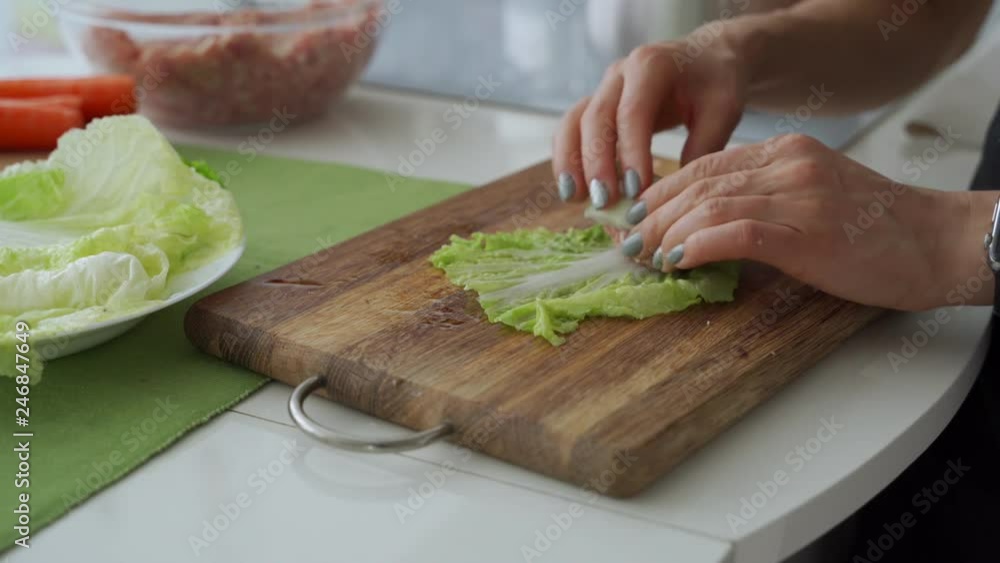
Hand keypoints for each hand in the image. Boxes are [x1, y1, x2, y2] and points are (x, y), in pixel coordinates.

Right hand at [552, 26, 748, 208]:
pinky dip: (568, 159)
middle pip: (596, 118)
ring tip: (576, 199)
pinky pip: (571, 130)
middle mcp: (619, 74)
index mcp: (652, 65)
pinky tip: (574, 191)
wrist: (705, 57)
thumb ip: (703, 148)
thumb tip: (675, 195)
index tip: (636, 190)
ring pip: (573, 123)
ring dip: (570, 162)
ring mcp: (603, 89)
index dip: (630, 152)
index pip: (632, 112)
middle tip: (605, 201)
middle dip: (596, 163)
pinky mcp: (595, 105)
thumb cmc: (716, 83)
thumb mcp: (722, 110)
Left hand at [620, 133, 979, 310]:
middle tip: (628, 243)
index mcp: (786, 152)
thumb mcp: (814, 199)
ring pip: (709, 205)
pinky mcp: (806, 231)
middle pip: (698, 183)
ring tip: (645, 257)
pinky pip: (735, 232)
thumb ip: (764, 203)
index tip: (637, 218)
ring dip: (667, 234)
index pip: (705, 166)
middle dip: (654, 215)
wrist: (938, 243)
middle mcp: (787, 164)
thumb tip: (706, 232)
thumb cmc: (876, 231)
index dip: (662, 192)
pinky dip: (697, 246)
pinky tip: (676, 261)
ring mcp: (798, 195)